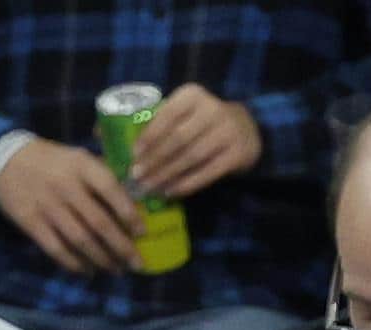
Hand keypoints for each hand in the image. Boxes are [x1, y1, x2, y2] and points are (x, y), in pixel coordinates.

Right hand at [0, 138, 143, 274]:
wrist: (6, 160)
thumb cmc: (51, 160)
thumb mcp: (77, 157)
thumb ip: (101, 175)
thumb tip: (131, 200)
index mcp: (82, 165)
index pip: (111, 190)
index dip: (129, 213)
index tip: (142, 233)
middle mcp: (66, 186)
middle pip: (99, 222)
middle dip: (121, 247)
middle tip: (136, 264)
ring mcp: (47, 206)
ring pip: (80, 240)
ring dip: (101, 259)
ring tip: (115, 270)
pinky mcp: (31, 222)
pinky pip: (56, 249)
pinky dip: (73, 263)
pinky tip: (87, 271)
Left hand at [130, 83, 261, 198]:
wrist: (245, 129)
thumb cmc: (201, 123)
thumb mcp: (184, 114)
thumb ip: (160, 125)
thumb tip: (125, 148)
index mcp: (193, 95)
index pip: (167, 115)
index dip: (149, 136)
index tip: (134, 155)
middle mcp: (212, 109)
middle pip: (178, 138)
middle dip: (155, 160)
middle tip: (137, 177)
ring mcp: (227, 131)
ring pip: (191, 157)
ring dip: (167, 174)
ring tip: (150, 187)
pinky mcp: (237, 153)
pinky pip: (207, 172)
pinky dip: (186, 184)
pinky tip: (170, 191)